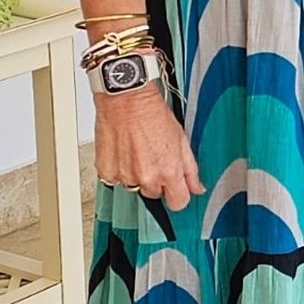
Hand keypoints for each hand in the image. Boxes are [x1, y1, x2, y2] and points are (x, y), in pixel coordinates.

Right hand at [94, 86, 204, 210]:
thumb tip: (196, 187)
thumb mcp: (181, 139)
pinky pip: (115, 180)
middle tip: (155, 157)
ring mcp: (125, 177)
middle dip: (157, 180)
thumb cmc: (153, 114)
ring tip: (138, 151)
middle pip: (155, 194)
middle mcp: (146, 178)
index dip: (178, 194)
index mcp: (168, 172)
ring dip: (137, 175)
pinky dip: (120, 170)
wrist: (126, 101)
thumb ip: (190, 168)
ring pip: (135, 187)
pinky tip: (124, 151)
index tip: (176, 186)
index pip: (178, 203)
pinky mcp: (106, 172)